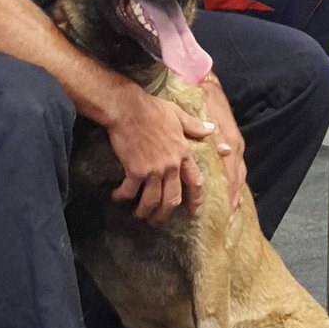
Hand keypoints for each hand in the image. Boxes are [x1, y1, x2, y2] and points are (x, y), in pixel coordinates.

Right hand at [107, 86, 210, 223]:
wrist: (128, 108)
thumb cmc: (152, 109)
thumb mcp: (177, 114)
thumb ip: (194, 125)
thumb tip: (211, 129)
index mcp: (183, 152)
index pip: (195, 182)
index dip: (196, 200)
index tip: (193, 213)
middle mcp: (171, 165)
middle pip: (172, 199)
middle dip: (164, 214)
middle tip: (156, 219)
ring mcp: (154, 169)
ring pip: (152, 201)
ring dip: (144, 212)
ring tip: (138, 215)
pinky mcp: (135, 170)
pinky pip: (130, 191)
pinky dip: (123, 196)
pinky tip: (117, 196)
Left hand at [201, 73, 246, 211]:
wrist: (206, 82)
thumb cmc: (203, 98)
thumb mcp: (206, 112)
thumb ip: (215, 131)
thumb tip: (225, 151)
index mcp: (230, 142)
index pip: (230, 174)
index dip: (228, 193)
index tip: (224, 210)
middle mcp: (235, 147)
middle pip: (236, 179)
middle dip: (233, 200)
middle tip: (228, 220)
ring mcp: (235, 147)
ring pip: (238, 176)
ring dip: (235, 195)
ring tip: (231, 214)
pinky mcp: (232, 145)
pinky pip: (236, 170)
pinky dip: (235, 185)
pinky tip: (231, 197)